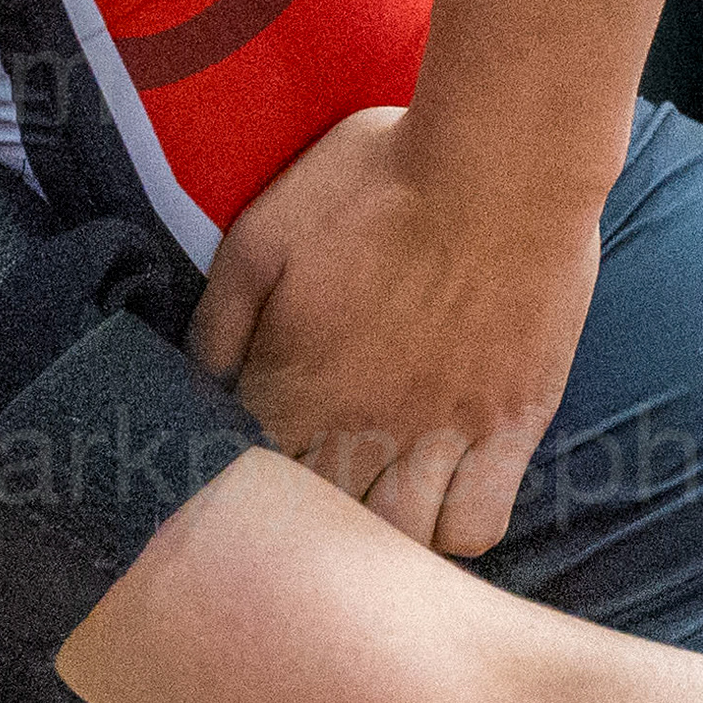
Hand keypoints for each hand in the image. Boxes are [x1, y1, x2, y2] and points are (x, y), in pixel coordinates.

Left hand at [188, 103, 597, 555]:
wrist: (499, 163)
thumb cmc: (376, 182)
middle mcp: (361, 424)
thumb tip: (192, 383)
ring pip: (391, 539)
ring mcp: (439, 435)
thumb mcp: (263, 232)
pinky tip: (438, 496)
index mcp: (294, 382)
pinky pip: (474, 526)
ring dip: (371, 531)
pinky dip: (452, 528)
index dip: (236, 477)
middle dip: (298, 519)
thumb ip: (218, 318)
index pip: (242, 475)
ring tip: (369, 497)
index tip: (244, 464)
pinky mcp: (510, 430)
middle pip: (313, 522)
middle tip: (305, 488)